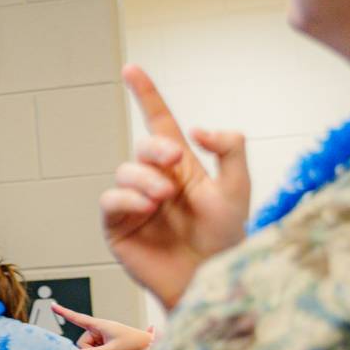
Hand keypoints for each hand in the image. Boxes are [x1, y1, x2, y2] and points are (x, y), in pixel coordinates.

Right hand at [51, 303, 153, 349]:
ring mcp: (102, 334)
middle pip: (83, 342)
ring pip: (90, 347)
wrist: (148, 346)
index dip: (64, 313)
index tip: (53, 305)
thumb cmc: (132, 345)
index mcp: (99, 325)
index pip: (77, 318)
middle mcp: (99, 328)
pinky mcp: (106, 340)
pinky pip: (96, 349)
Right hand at [102, 65, 250, 308]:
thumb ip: (230, 149)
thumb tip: (197, 129)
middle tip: (174, 161)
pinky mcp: (118, 226)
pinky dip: (126, 197)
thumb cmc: (226, 238)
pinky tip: (146, 206)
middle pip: (143, 147)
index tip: (132, 69)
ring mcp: (134, 203)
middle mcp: (155, 180)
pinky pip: (110, 200)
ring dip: (144, 178)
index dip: (145, 95)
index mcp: (181, 167)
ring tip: (163, 196)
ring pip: (125, 171)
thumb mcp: (238, 189)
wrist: (211, 280)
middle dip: (156, 148)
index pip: (159, 122)